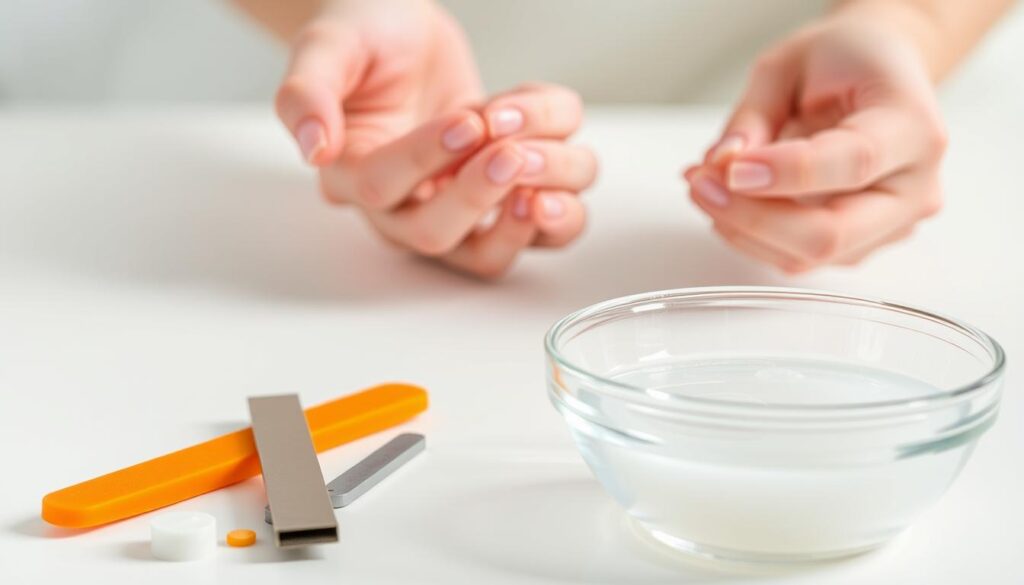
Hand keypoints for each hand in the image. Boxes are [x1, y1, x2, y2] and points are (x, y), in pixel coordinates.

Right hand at [275, 0, 594, 277]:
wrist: (405, 34)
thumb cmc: (364, 39)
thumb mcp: (327, 46)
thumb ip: (306, 92)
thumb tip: (311, 146)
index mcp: (350, 174)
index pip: (381, 189)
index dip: (427, 158)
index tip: (467, 120)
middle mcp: (401, 209)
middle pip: (437, 239)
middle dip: (479, 196)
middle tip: (511, 149)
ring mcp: (455, 213)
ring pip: (492, 256)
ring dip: (533, 206)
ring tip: (536, 144)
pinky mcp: (500, 204)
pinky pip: (540, 233)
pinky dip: (563, 199)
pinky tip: (557, 145)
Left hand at [685, 12, 947, 272]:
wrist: (878, 74)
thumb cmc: (844, 62)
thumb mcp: (789, 63)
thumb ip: (754, 114)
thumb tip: (722, 164)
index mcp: (912, 126)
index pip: (855, 163)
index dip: (785, 173)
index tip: (730, 168)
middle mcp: (914, 186)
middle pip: (831, 234)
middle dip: (752, 218)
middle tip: (701, 184)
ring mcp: (891, 225)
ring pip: (806, 256)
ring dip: (742, 229)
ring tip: (705, 183)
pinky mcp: (860, 245)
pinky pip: (798, 258)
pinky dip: (752, 235)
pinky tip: (728, 200)